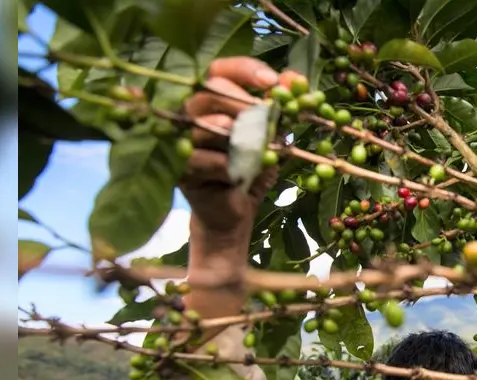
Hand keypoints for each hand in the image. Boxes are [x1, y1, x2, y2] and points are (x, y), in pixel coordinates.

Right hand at [180, 57, 293, 254]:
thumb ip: (281, 106)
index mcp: (210, 100)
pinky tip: (244, 173)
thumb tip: (295, 80)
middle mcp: (188, 114)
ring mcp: (181, 141)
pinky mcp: (181, 169)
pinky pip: (204, 159)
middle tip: (269, 118)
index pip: (219, 70)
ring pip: (205, 125)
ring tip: (261, 149)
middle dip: (245, 104)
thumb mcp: (272, 135)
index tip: (272, 81)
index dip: (245, 70)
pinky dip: (230, 164)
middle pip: (209, 92)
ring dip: (241, 136)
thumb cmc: (251, 167)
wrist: (236, 212)